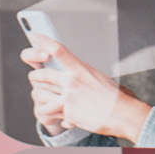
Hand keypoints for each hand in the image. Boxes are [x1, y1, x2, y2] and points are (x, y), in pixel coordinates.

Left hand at [21, 39, 150, 141]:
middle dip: (35, 76)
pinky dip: (53, 116)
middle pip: (44, 74)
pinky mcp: (68, 112)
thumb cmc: (113, 96)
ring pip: (41, 95)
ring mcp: (68, 97)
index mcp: (81, 69)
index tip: (33, 35)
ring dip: (40, 98)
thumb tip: (76, 74)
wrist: (121, 114)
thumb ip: (82, 75)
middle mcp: (72, 81)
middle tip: (33, 76)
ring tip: (41, 101)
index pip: (58, 50)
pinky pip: (51, 113)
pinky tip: (58, 117)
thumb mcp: (98, 78)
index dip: (43, 41)